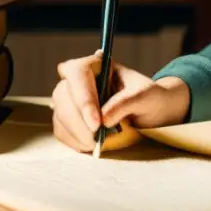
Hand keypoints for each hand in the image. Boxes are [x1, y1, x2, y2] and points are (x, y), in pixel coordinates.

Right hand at [51, 49, 190, 152]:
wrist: (150, 110)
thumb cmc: (148, 96)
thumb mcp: (145, 95)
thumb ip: (126, 102)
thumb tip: (103, 118)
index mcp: (96, 64)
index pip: (78, 73)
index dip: (83, 97)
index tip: (97, 122)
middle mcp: (78, 79)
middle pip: (63, 95)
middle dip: (78, 120)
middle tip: (96, 138)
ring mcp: (70, 99)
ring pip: (60, 114)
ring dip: (76, 133)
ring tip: (97, 144)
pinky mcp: (68, 118)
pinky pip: (61, 130)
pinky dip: (73, 141)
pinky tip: (90, 145)